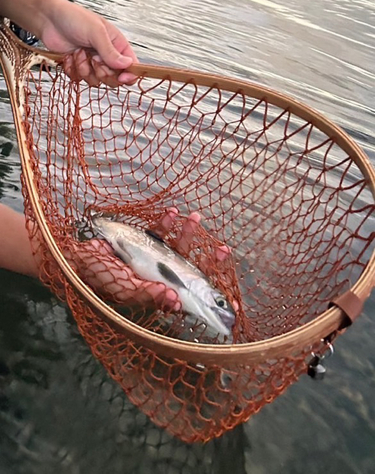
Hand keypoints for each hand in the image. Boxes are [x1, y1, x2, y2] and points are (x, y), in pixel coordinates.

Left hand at [40, 0, 137, 86]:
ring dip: (84, 69)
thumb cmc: (73, 18)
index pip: (131, 66)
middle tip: (93, 59)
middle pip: (115, 79)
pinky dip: (73, 70)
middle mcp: (107, 57)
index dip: (129, 75)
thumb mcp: (95, 32)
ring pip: (97, 81)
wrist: (48, 19)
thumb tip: (127, 65)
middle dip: (102, 72)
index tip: (122, 78)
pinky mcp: (79, 69)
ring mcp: (93, 64)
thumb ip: (110, 51)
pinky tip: (69, 56)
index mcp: (117, 46)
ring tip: (78, 53)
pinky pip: (81, 81)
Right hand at [73, 208, 235, 311]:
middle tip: (224, 251)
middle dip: (208, 261)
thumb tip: (175, 300)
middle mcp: (159, 276)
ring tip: (195, 218)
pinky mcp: (142, 241)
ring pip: (177, 247)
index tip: (229, 299)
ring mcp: (152, 258)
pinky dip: (165, 223)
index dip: (206, 295)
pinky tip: (170, 213)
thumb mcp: (124, 289)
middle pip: (189, 270)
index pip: (188, 295)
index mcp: (157, 292)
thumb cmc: (100, 278)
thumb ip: (147, 294)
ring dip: (188, 234)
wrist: (77, 257)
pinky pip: (158, 232)